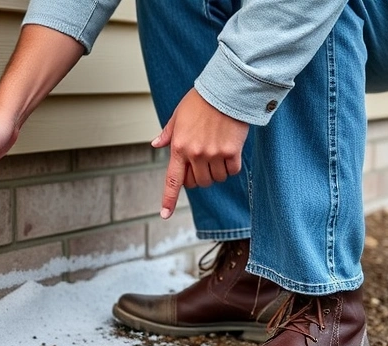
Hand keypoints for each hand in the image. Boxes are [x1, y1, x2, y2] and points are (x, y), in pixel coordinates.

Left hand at [152, 89, 248, 218]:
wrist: (226, 89)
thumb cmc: (201, 101)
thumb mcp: (179, 115)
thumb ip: (168, 133)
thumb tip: (155, 144)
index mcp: (179, 147)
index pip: (173, 180)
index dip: (169, 199)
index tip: (165, 215)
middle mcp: (195, 154)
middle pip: (198, 183)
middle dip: (200, 177)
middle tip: (204, 162)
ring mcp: (213, 154)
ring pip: (216, 179)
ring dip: (218, 172)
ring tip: (218, 152)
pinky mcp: (231, 151)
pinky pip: (232, 171)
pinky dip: (231, 166)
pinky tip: (231, 151)